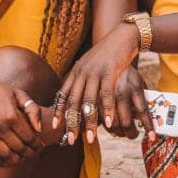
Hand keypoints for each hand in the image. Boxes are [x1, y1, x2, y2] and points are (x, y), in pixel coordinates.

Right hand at [0, 74, 41, 167]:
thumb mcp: (19, 94)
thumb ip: (33, 110)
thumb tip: (39, 128)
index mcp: (11, 116)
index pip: (28, 138)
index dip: (37, 144)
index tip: (40, 145)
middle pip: (18, 149)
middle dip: (28, 153)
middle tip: (33, 153)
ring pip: (4, 156)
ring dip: (15, 159)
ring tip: (21, 157)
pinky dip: (0, 159)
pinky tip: (6, 156)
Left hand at [54, 24, 146, 144]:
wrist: (121, 37)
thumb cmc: (106, 54)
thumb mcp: (89, 66)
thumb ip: (81, 80)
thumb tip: (77, 98)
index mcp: (75, 72)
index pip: (63, 94)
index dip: (59, 111)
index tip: (56, 127)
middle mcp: (82, 73)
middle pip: (74, 102)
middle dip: (72, 123)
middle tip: (71, 140)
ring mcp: (95, 72)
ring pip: (89, 101)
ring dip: (90, 122)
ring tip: (91, 138)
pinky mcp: (109, 71)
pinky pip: (106, 94)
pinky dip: (107, 110)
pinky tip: (108, 123)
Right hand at [103, 67, 156, 139]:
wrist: (108, 60)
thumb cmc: (128, 76)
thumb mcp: (139, 82)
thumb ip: (144, 97)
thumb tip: (156, 116)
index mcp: (134, 88)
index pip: (143, 111)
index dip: (148, 127)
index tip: (152, 137)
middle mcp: (120, 93)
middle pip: (126, 122)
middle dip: (131, 133)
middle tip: (133, 135)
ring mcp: (106, 97)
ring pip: (112, 124)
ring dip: (118, 133)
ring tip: (122, 132)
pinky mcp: (95, 100)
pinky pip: (101, 119)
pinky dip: (106, 126)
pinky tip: (110, 125)